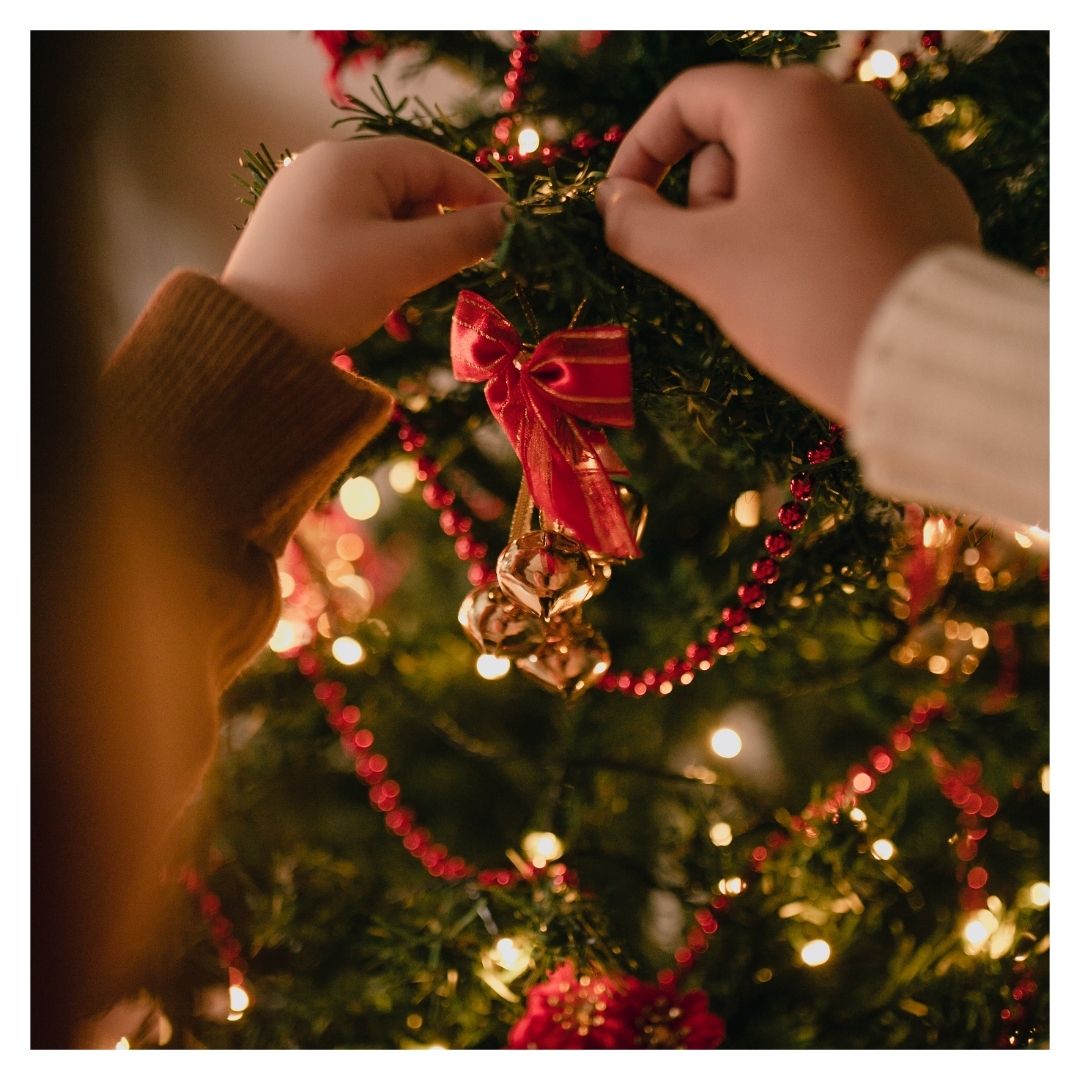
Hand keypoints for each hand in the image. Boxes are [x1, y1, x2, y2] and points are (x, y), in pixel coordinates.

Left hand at [222, 136, 507, 352]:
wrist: (249, 341)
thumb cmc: (329, 290)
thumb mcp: (405, 262)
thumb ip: (464, 237)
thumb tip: (508, 222)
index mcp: (348, 160)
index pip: (432, 161)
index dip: (477, 191)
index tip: (510, 225)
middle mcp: (322, 169)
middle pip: (407, 187)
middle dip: (442, 226)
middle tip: (465, 266)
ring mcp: (303, 202)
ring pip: (383, 215)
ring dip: (413, 249)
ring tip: (416, 289)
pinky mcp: (294, 236)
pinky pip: (357, 235)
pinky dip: (383, 259)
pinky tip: (385, 296)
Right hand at [596, 64, 978, 420]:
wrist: (923, 355)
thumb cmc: (802, 300)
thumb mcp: (702, 263)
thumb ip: (638, 224)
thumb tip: (614, 202)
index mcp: (790, 104)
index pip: (689, 97)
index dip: (642, 150)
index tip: (623, 206)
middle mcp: (850, 106)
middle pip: (740, 133)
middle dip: (708, 197)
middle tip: (715, 263)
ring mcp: (896, 148)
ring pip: (791, 169)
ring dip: (756, 219)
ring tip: (772, 283)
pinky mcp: (925, 194)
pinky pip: (841, 197)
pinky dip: (810, 232)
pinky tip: (819, 286)